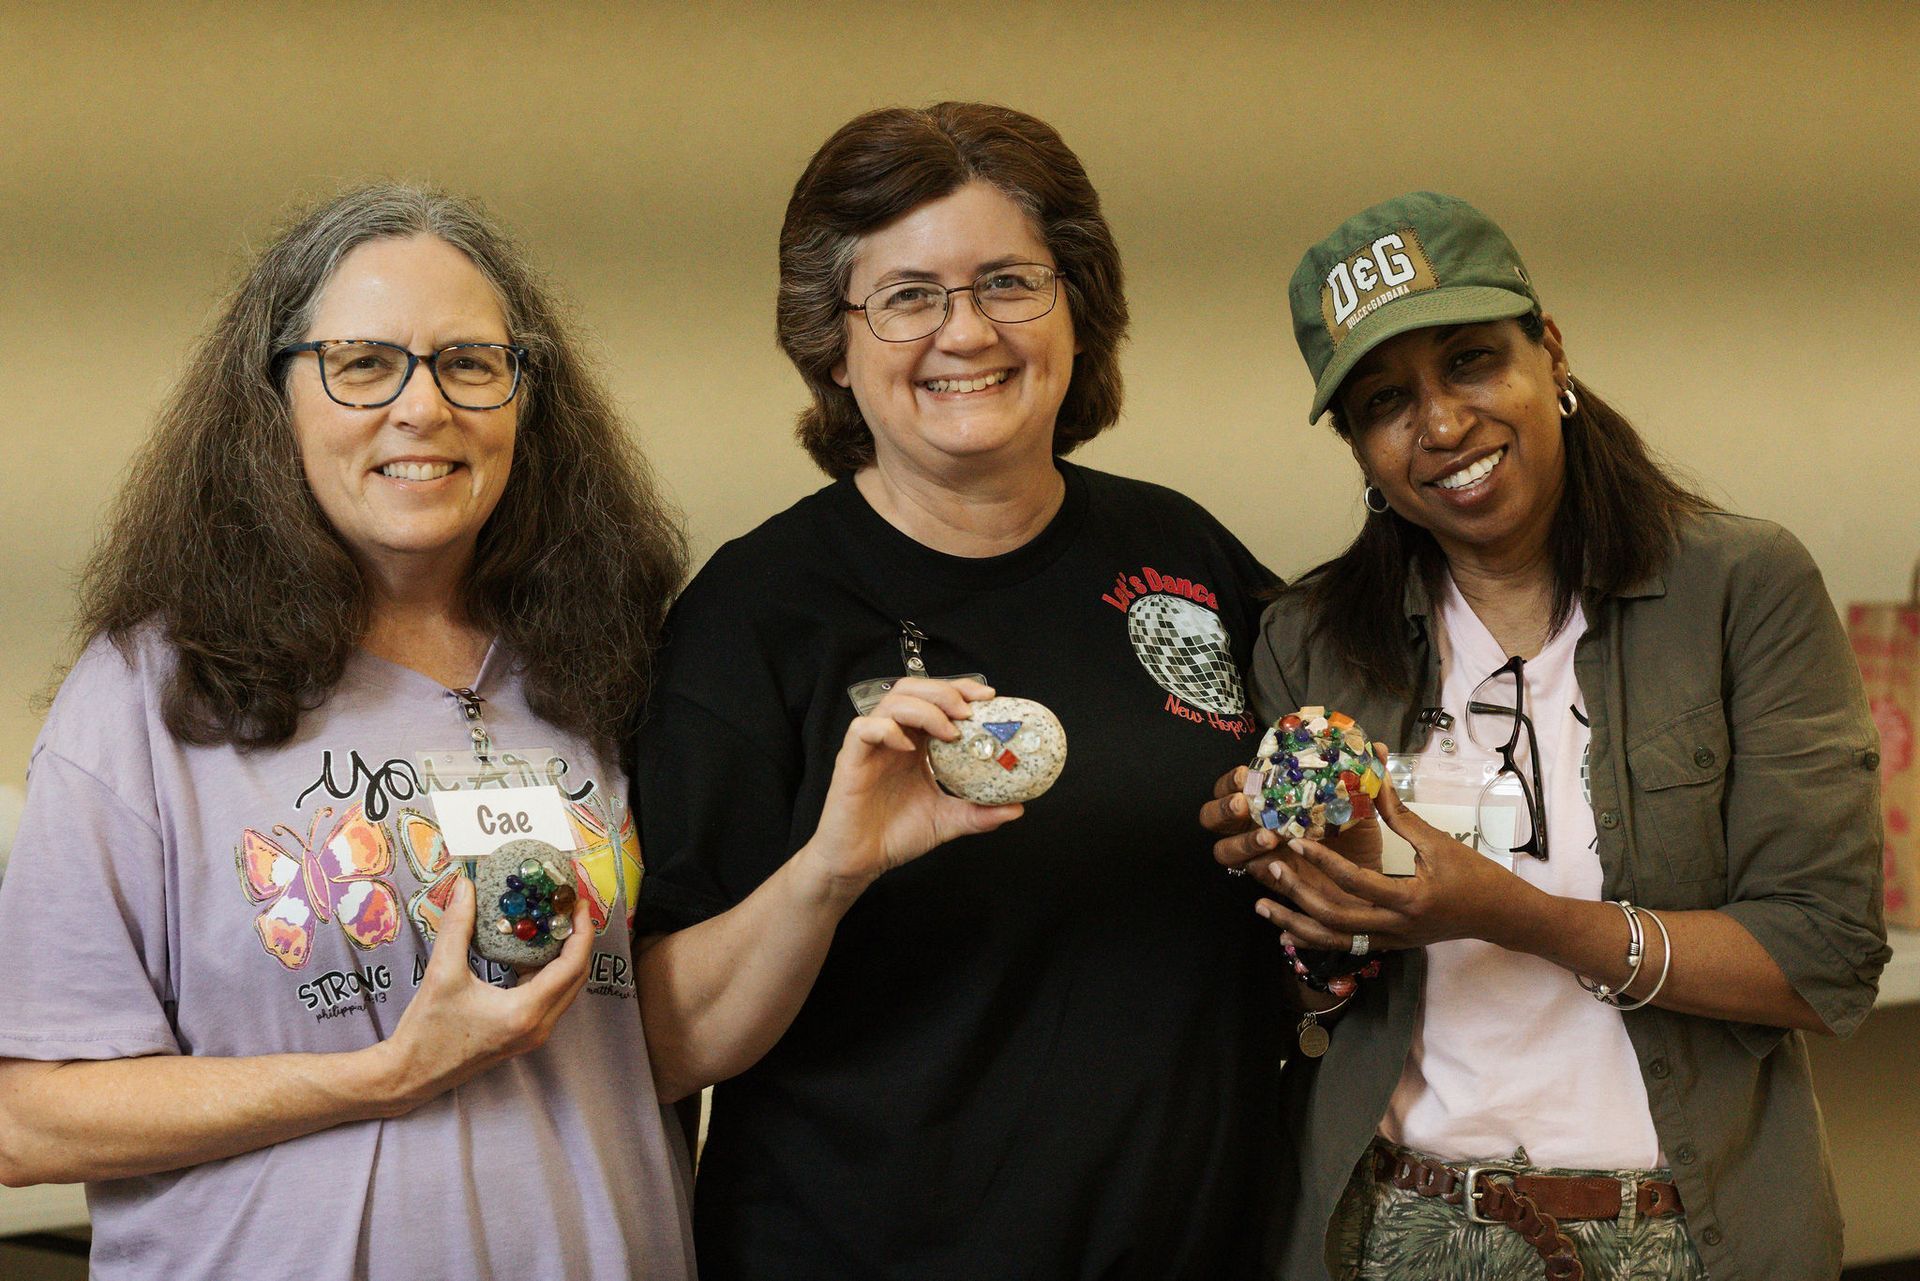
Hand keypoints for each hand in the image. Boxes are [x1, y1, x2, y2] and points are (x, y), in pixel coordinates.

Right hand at [375, 875, 593, 1109]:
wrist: (410, 1075)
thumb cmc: (426, 1030)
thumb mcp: (442, 973)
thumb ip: (458, 926)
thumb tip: (465, 885)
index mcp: (526, 1012)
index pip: (572, 965)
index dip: (580, 931)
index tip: (576, 902)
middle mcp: (539, 1027)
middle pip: (576, 977)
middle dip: (577, 940)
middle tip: (566, 907)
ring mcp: (533, 1035)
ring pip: (565, 989)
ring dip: (564, 957)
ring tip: (552, 923)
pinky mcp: (524, 1036)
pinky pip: (549, 999)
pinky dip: (549, 973)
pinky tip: (531, 951)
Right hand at [800, 678, 1023, 896]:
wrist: (861, 861)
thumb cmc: (896, 835)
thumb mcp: (947, 821)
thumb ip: (979, 813)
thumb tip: (1017, 807)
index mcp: (916, 744)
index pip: (936, 700)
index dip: (961, 690)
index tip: (988, 698)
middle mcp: (895, 738)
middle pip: (914, 690)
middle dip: (945, 692)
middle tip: (969, 712)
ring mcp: (872, 746)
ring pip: (892, 702)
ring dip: (925, 708)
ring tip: (948, 731)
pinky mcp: (851, 759)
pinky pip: (863, 729)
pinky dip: (887, 729)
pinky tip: (907, 747)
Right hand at [1202, 761, 1383, 909]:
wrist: (1370, 884)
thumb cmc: (1358, 839)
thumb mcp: (1361, 806)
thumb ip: (1363, 779)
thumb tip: (1378, 748)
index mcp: (1269, 800)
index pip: (1233, 785)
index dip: (1230, 780)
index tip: (1247, 774)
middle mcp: (1256, 825)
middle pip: (1213, 817)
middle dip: (1223, 809)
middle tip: (1244, 804)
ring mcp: (1259, 855)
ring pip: (1224, 851)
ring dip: (1240, 842)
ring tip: (1268, 837)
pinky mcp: (1270, 880)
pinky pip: (1252, 875)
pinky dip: (1261, 868)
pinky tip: (1278, 864)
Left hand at [1254, 745, 1532, 952]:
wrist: (1502, 917)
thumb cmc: (1476, 876)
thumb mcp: (1439, 844)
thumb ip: (1402, 816)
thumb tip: (1377, 774)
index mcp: (1411, 900)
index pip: (1357, 883)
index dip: (1323, 861)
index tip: (1296, 841)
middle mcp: (1397, 927)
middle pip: (1335, 919)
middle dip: (1298, 897)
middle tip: (1271, 871)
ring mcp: (1393, 941)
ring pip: (1335, 940)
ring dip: (1297, 924)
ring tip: (1264, 907)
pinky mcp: (1391, 945)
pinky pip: (1346, 944)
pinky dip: (1315, 937)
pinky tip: (1289, 929)